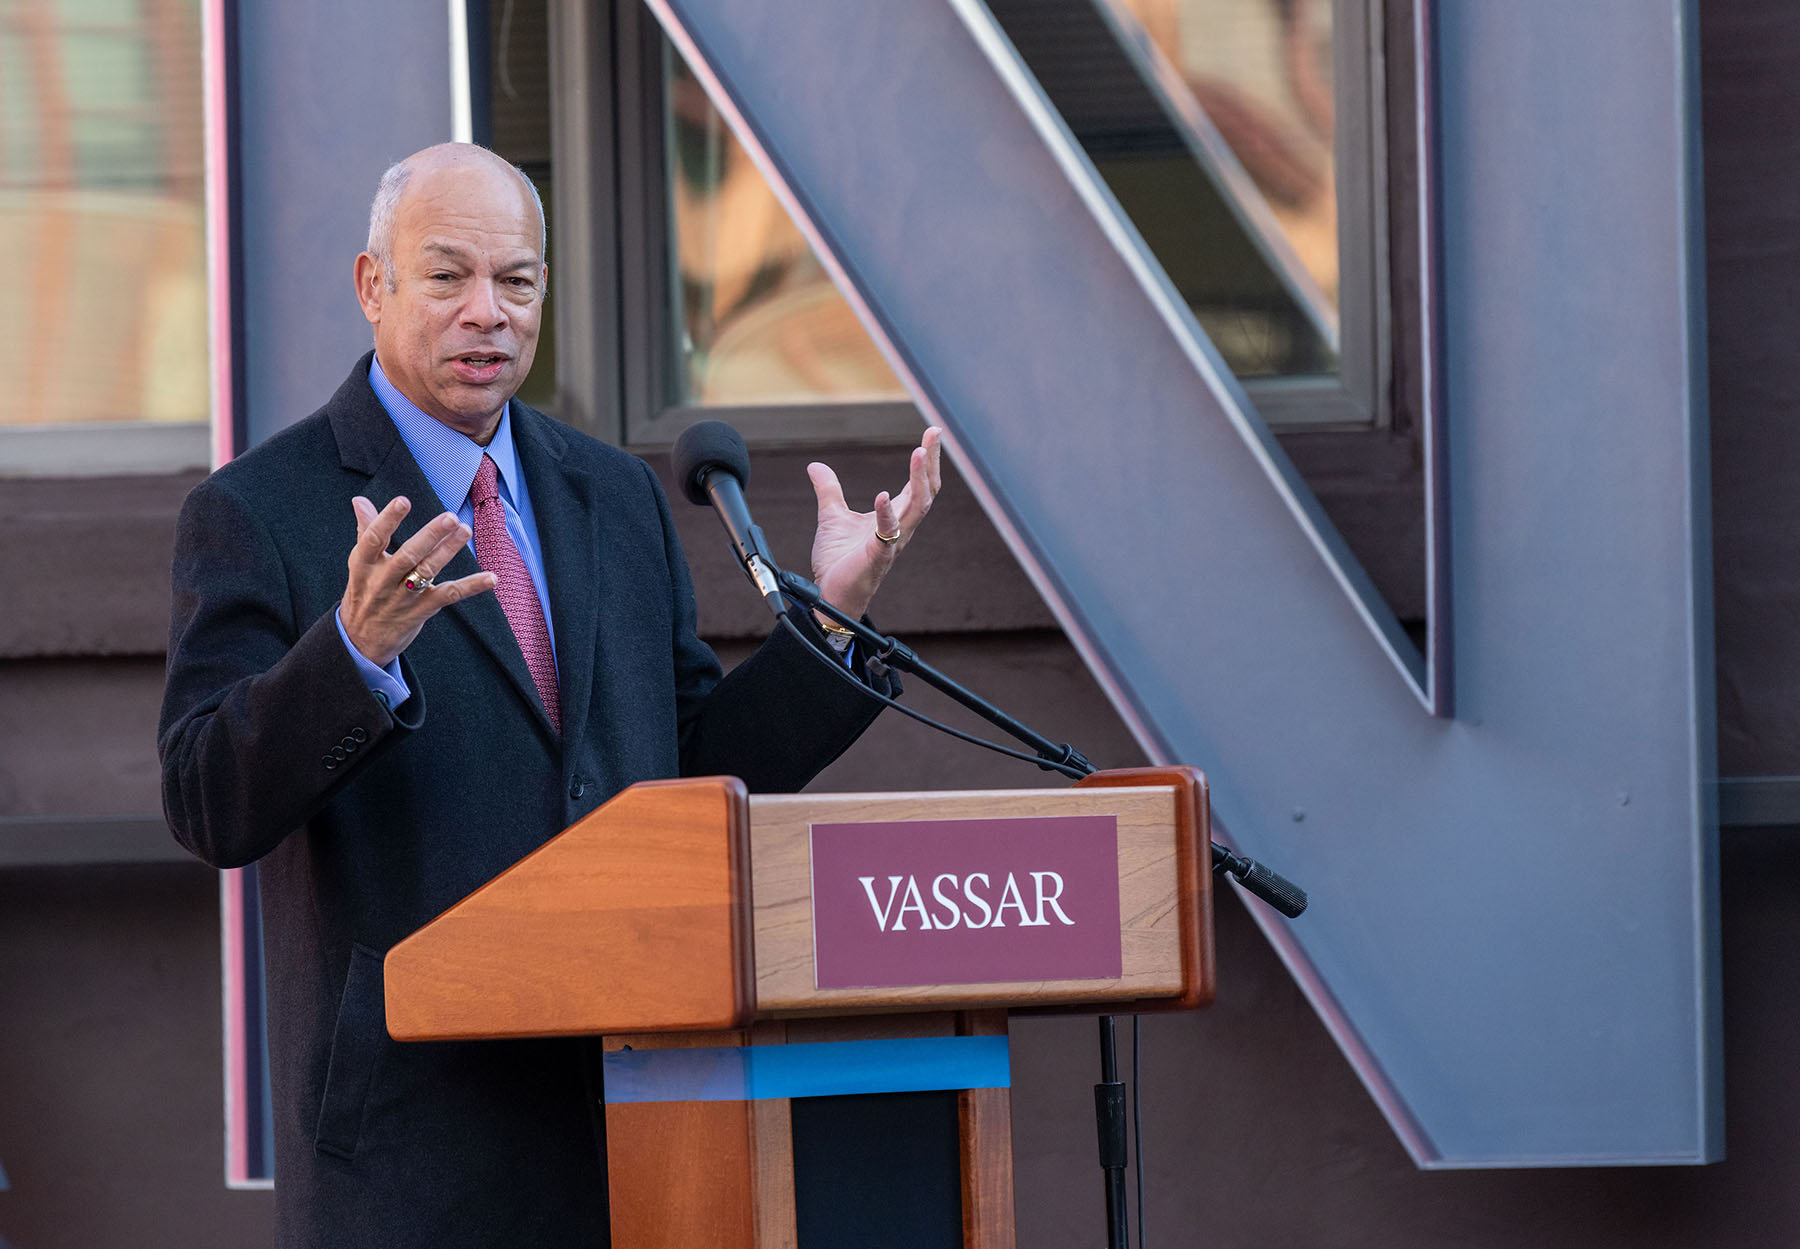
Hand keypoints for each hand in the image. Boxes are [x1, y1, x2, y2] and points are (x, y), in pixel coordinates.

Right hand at [340, 496, 496, 666]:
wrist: (361, 641)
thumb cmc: (365, 593)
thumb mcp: (360, 565)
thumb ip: (366, 531)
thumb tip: (360, 500)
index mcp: (364, 564)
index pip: (373, 539)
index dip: (387, 519)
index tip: (403, 501)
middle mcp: (382, 581)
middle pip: (407, 556)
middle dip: (429, 536)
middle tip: (450, 517)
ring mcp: (403, 598)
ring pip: (427, 572)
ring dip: (448, 551)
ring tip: (465, 530)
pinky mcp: (421, 611)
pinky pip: (449, 595)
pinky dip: (472, 586)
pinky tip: (491, 578)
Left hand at [806, 426, 942, 623]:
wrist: (828, 595)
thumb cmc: (838, 562)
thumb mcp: (831, 517)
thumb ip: (829, 491)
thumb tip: (815, 466)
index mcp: (894, 518)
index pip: (918, 484)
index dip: (926, 459)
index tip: (932, 433)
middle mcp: (900, 528)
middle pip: (927, 491)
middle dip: (931, 462)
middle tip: (934, 434)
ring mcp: (892, 543)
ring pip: (917, 508)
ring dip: (919, 480)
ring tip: (919, 453)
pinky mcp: (877, 557)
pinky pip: (888, 534)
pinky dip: (886, 514)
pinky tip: (883, 496)